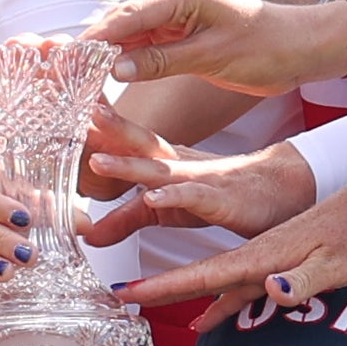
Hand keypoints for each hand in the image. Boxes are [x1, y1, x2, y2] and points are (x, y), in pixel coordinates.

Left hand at [83, 137, 314, 248]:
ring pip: (160, 170)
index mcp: (164, 162)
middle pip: (139, 144)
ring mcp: (199, 180)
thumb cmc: (221, 196)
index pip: (126, 141)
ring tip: (99, 159)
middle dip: (108, 130)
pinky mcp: (220, 201)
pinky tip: (154, 197)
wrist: (282, 191)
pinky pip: (194, 199)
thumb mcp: (165, 211)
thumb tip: (87, 233)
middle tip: (76, 115)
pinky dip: (174, 198)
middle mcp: (178, 165)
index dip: (97, 129)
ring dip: (129, 165)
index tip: (63, 112)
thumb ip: (125, 219)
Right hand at [89, 0, 346, 95]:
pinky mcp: (180, 35)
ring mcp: (176, 17)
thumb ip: (162, 59)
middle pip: (120, 23)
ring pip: (129, 37)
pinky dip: (124, 63)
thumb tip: (115, 68)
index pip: (126, 15)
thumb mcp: (212, 56)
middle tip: (58, 72)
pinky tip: (103, 80)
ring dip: (103, 57)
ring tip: (72, 80)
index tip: (65, 57)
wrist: (301, 48)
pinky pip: (144, 47)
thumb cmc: (267, 46)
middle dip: (89, 47)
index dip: (92, 37)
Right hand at [115, 164, 346, 311]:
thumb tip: (268, 289)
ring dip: (180, 293)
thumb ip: (301, 278)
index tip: (129, 292)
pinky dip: (219, 303)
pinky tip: (206, 319)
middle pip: (198, 276)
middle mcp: (257, 255)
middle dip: (158, 287)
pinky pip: (239, 287)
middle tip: (119, 297)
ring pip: (214, 281)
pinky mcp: (278, 264)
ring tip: (146, 303)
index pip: (205, 274)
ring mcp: (265, 260)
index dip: (166, 286)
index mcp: (264, 254)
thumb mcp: (337, 263)